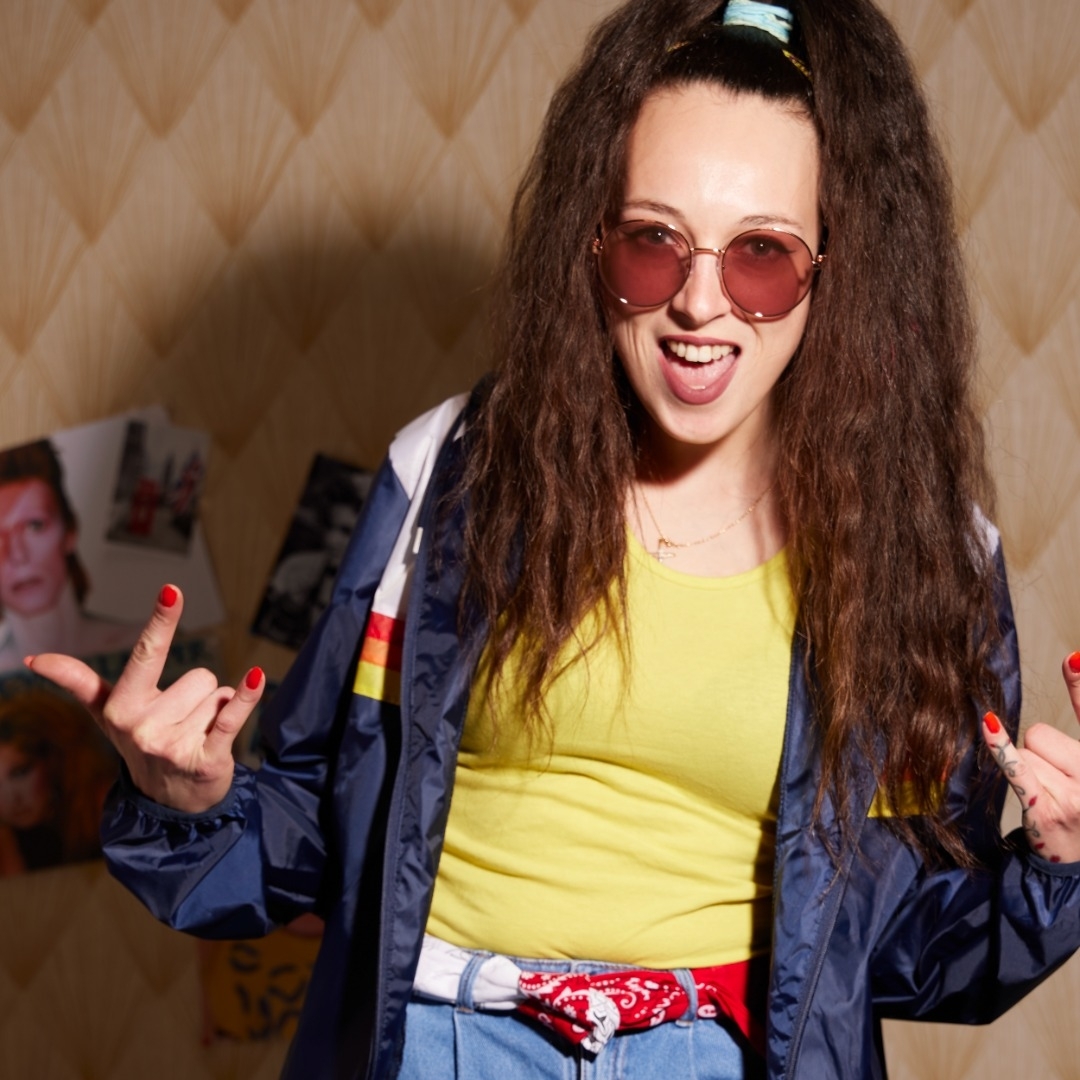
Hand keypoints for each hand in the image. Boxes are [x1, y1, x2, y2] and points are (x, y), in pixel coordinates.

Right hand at [26, 584, 264, 813]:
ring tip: (197, 735)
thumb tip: (36, 659)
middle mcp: (143, 727)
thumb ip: (79, 683)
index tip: (171, 590)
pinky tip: (256, 677)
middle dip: (199, 695)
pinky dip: (247, 696)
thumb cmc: (142, 744)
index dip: (161, 621)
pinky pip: (233, 715)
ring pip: (219, 695)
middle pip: (200, 676)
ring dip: (216, 711)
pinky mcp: (205, 760)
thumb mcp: (108, 714)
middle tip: (182, 722)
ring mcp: (174, 746)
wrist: (170, 802)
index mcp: (121, 708)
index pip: (146, 654)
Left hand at [981, 652, 1079, 863]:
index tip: (1071, 659)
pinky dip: (1001, 749)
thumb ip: (1073, 737)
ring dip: (1030, 770)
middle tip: (1059, 783)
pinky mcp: (1045, 810)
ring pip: (1025, 751)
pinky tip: (988, 725)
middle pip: (1041, 733)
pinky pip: (1017, 768)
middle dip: (1041, 752)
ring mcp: (1074, 796)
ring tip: (1051, 797)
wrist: (1078, 868)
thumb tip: (1073, 661)